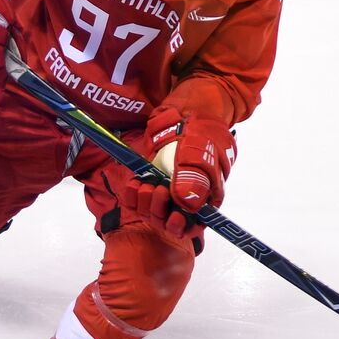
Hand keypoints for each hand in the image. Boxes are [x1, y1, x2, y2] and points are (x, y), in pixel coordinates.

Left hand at [121, 108, 236, 242]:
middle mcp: (186, 197)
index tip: (173, 218)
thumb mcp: (200, 152)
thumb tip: (189, 206)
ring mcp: (168, 190)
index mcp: (206, 196)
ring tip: (146, 184)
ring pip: (152, 212)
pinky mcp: (152, 181)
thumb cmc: (202, 131)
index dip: (183, 227)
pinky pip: (138, 200)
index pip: (195, 225)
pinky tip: (134, 183)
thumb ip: (195, 178)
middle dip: (160, 211)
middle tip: (158, 190)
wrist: (186, 110)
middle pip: (170, 222)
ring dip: (145, 203)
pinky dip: (133, 195)